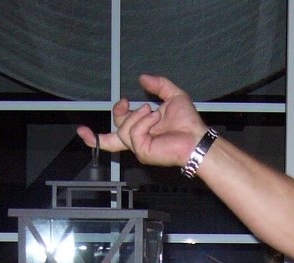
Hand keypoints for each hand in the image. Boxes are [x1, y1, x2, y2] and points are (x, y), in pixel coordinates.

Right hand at [76, 74, 206, 169]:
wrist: (196, 138)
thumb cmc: (188, 124)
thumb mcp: (173, 96)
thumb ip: (158, 85)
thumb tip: (143, 78)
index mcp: (141, 132)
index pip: (113, 137)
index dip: (97, 134)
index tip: (109, 111)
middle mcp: (139, 142)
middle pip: (114, 131)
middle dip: (120, 112)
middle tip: (128, 103)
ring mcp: (140, 148)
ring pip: (123, 128)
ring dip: (138, 115)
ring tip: (154, 113)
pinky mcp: (143, 152)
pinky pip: (133, 133)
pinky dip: (144, 122)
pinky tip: (155, 119)